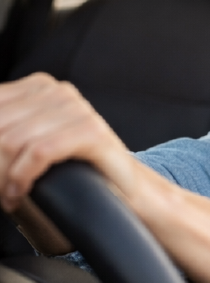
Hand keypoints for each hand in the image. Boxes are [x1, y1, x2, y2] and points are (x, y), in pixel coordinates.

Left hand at [0, 73, 134, 214]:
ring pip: (12, 141)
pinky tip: (18, 194)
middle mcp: (58, 91)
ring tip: (7, 196)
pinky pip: (39, 152)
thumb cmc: (73, 169)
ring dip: (2, 178)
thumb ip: (5, 133)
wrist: (124, 189)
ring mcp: (77, 109)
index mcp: (39, 86)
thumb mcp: (29, 144)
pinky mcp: (92, 132)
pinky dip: (20, 178)